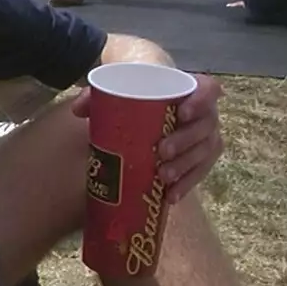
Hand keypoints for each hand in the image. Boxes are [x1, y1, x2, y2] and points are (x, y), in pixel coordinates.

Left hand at [73, 73, 222, 202]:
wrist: (147, 110)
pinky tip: (171, 196)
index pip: (208, 89)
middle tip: (162, 151)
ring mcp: (205, 138)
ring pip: (205, 152)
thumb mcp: (117, 92)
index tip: (182, 113)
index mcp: (189, 90)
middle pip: (205, 127)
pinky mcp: (201, 159)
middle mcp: (204, 114)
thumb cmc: (137, 98)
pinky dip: (186, 184)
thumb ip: (98, 96)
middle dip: (186, 140)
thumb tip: (78, 110)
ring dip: (186, 166)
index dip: (201, 101)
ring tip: (164, 177)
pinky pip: (200, 172)